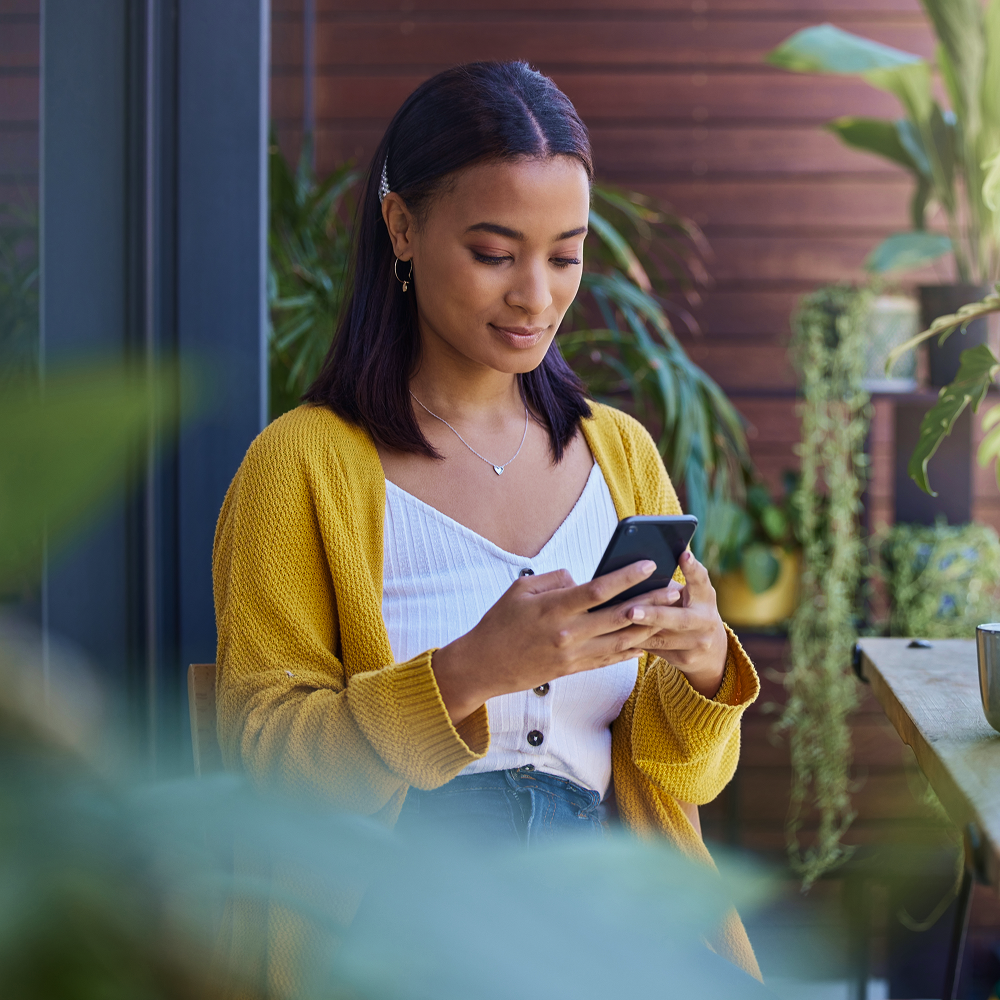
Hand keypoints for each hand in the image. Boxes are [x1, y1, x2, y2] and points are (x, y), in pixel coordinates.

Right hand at [432, 561, 662, 724]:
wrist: (484, 665)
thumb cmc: (499, 622)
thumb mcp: (520, 589)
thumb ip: (554, 579)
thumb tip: (581, 578)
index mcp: (553, 608)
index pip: (597, 590)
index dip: (625, 577)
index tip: (648, 564)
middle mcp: (567, 633)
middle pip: (618, 615)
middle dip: (651, 601)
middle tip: (674, 588)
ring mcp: (572, 655)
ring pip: (621, 641)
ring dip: (648, 626)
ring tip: (670, 612)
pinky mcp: (573, 670)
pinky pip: (609, 659)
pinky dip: (630, 650)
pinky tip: (646, 641)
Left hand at [623, 550, 728, 698]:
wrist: (711, 651)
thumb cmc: (689, 610)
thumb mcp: (688, 596)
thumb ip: (668, 587)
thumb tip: (632, 572)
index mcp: (705, 597)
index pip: (701, 580)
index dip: (693, 568)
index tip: (683, 554)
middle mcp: (705, 620)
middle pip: (678, 619)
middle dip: (653, 615)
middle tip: (630, 610)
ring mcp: (697, 643)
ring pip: (662, 638)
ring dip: (636, 631)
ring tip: (614, 624)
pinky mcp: (685, 659)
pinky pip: (654, 650)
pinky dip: (634, 642)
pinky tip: (616, 638)